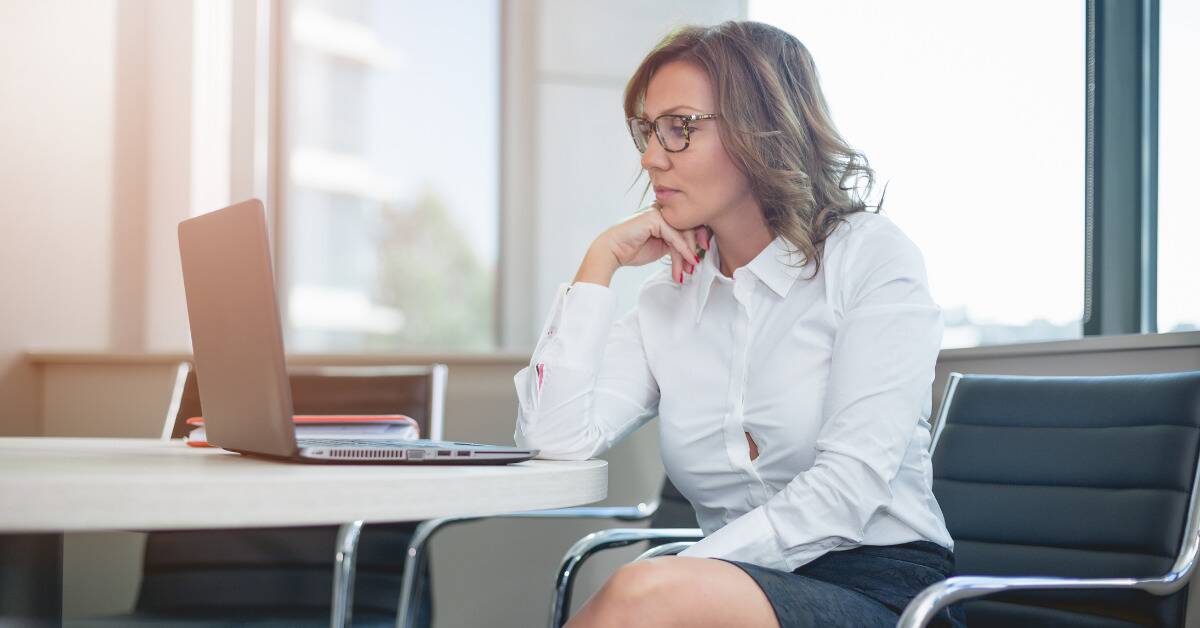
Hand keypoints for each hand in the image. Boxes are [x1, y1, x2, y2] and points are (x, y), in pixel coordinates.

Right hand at [586, 203, 711, 284]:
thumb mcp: (661, 246)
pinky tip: (687, 261)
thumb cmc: (631, 250)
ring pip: (683, 231)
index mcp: (662, 213)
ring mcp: (657, 211)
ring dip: (687, 253)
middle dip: (695, 246)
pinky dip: (683, 250)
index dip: (698, 237)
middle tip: (695, 264)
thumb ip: (675, 243)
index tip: (701, 253)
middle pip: (689, 224)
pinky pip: (675, 235)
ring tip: (689, 269)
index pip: (687, 221)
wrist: (611, 252)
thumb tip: (694, 249)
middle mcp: (661, 208)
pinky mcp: (654, 217)